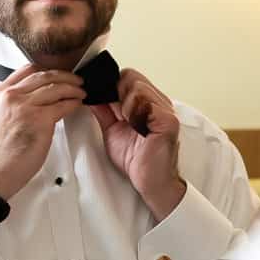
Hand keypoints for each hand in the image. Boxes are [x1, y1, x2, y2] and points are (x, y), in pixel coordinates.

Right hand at [0, 63, 85, 203]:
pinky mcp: (39, 119)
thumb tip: (35, 98)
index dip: (47, 70)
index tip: (58, 73)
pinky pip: (63, 105)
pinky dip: (74, 103)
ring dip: (73, 88)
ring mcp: (25, 106)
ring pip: (56, 87)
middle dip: (65, 76)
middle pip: (45, 76)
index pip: (27, 70)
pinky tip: (77, 104)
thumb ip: (13, 103)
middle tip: (76, 79)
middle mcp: (11, 95)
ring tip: (81, 91)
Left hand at [90, 69, 185, 221]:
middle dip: (117, 93)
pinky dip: (133, 112)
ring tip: (126, 122)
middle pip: (131, 77)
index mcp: (148, 102)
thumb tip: (92, 96)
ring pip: (137, 86)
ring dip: (124, 103)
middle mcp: (159, 102)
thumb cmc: (137, 159)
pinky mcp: (167, 119)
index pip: (128, 77)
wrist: (150, 182)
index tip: (104, 99)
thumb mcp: (113, 130)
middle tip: (116, 114)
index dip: (113, 86)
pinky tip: (134, 126)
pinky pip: (145, 103)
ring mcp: (165, 109)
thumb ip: (105, 111)